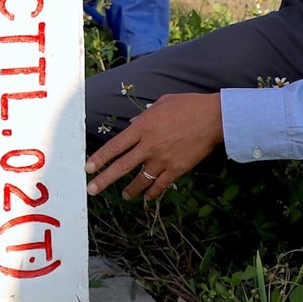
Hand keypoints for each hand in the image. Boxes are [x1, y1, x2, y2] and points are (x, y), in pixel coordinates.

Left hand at [85, 92, 223, 200]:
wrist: (214, 118)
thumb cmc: (188, 106)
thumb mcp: (161, 104)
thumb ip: (143, 116)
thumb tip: (132, 125)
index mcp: (143, 127)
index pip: (115, 146)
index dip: (100, 158)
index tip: (88, 168)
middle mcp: (149, 145)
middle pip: (122, 166)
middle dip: (104, 179)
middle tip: (92, 190)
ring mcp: (163, 159)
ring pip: (140, 180)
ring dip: (130, 190)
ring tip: (124, 196)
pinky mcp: (177, 169)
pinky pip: (160, 185)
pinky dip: (152, 193)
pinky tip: (147, 197)